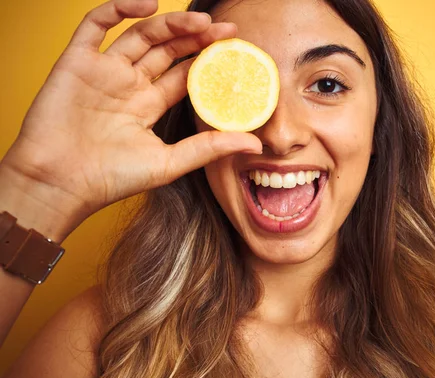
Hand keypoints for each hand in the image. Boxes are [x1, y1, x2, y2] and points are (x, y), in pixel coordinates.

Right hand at [1, 0, 261, 222]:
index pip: (185, 75)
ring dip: (170, 24)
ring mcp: (104, 71)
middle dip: (196, 38)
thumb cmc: (111, 179)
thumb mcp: (169, 163)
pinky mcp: (77, 62)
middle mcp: (129, 85)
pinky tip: (147, 6)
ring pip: (140, 35)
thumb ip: (209, 148)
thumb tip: (256, 145)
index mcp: (149, 106)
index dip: (208, 61)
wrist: (59, 183)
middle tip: (225, 30)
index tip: (235, 51)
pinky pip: (95, 25)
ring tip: (199, 21)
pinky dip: (118, 9)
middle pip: (167, 51)